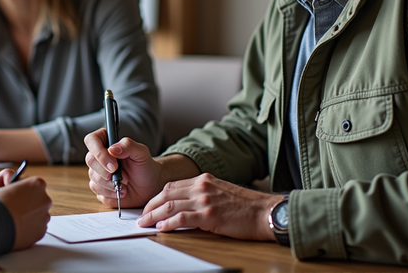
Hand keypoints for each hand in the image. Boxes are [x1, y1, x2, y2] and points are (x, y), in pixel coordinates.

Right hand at [0, 177, 51, 249]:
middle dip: (29, 204)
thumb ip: (19, 187)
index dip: (24, 190)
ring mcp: (44, 216)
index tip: (16, 195)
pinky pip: (36, 229)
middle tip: (15, 209)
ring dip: (30, 217)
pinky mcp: (41, 231)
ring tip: (14, 219)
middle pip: (39, 200)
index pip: (35, 185)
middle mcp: (45, 199)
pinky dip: (28, 229)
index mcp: (38, 184)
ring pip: (39, 215)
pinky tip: (17, 228)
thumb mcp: (7, 185)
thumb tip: (19, 192)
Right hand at [83, 128, 165, 208]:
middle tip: (124, 177)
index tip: (114, 165)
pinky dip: (111, 193)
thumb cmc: (145, 166)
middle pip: (90, 160)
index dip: (99, 152)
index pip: (92, 140)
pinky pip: (97, 190)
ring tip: (125, 184)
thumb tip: (112, 149)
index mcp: (107, 142)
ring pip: (93, 178)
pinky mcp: (99, 187)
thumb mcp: (141, 153)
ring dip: (111, 184)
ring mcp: (97, 172)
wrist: (149, 186)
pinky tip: (122, 191)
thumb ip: (128, 146)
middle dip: (107, 172)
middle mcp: (99, 156)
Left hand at [137, 173, 281, 240]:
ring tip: (145, 223)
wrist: (266, 212)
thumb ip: (203, 195)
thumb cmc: (247, 207)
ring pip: (171, 205)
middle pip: (167, 194)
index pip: (172, 186)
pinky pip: (182, 218)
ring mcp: (205, 199)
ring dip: (154, 215)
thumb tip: (184, 208)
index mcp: (204, 179)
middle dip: (151, 206)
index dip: (157, 197)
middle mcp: (202, 186)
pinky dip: (169, 223)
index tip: (149, 206)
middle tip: (141, 216)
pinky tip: (161, 228)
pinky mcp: (209, 214)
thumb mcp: (221, 193)